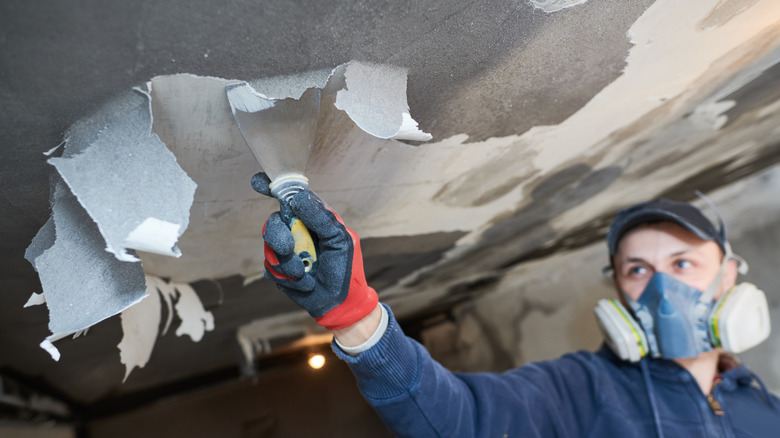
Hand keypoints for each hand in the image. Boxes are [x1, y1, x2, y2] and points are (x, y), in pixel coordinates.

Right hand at [253, 173, 378, 330]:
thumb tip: (298, 197)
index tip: (258, 182)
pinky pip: (270, 267)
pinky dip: (289, 277)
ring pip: (269, 247)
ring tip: (306, 273)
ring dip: (289, 264)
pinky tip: (305, 282)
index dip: (273, 187)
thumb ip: (321, 217)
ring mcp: (285, 250)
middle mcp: (297, 230)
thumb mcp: (340, 239)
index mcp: (312, 218)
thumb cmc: (346, 267)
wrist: (341, 302)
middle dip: (278, 236)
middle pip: (273, 222)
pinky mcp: (278, 269)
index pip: (291, 197)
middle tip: (288, 248)